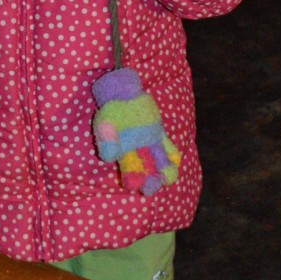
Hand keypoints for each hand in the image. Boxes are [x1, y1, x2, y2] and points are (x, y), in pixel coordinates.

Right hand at [92, 67, 180, 196]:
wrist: (121, 92)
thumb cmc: (110, 109)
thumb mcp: (104, 122)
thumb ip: (106, 140)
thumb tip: (109, 157)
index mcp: (124, 153)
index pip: (129, 172)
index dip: (132, 180)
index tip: (133, 185)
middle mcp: (139, 151)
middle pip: (147, 171)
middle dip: (150, 182)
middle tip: (151, 187)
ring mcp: (151, 143)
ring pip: (160, 162)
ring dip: (165, 171)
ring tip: (168, 177)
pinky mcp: (159, 133)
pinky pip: (168, 147)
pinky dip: (173, 155)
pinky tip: (176, 161)